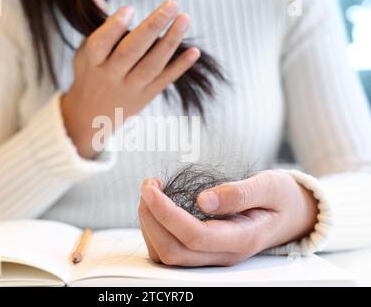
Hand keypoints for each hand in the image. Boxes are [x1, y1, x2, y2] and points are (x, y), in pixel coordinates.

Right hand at [61, 0, 199, 158]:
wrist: (90, 118)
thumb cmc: (90, 77)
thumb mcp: (85, 54)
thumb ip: (98, 29)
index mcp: (92, 62)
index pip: (101, 44)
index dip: (114, 27)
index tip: (129, 9)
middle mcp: (111, 76)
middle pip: (131, 51)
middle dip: (152, 27)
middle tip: (172, 5)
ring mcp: (129, 88)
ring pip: (151, 66)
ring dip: (170, 42)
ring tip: (184, 19)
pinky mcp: (145, 97)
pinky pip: (163, 81)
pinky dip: (180, 67)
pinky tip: (194, 52)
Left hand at [138, 171, 318, 266]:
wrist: (293, 214)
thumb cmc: (282, 198)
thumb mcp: (269, 186)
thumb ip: (238, 194)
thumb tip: (202, 200)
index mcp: (242, 238)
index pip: (194, 236)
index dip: (166, 214)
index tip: (150, 188)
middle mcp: (225, 254)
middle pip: (173, 252)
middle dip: (151, 219)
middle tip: (148, 187)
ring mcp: (214, 256)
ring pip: (168, 255)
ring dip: (150, 225)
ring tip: (150, 193)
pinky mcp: (205, 250)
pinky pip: (171, 250)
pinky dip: (156, 229)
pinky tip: (158, 206)